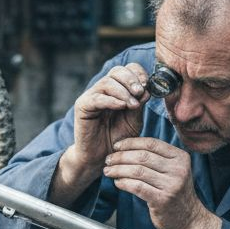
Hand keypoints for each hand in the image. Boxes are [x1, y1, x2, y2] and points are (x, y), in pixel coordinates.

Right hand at [56, 64, 150, 194]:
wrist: (102, 158)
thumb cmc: (118, 139)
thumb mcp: (134, 120)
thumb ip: (139, 104)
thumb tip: (147, 88)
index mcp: (118, 89)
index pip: (127, 69)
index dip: (138, 73)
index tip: (147, 85)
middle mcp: (103, 90)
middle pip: (117, 71)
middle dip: (131, 80)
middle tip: (140, 92)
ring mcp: (91, 96)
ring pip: (107, 82)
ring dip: (123, 91)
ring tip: (133, 105)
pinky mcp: (82, 106)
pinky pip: (97, 98)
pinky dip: (111, 100)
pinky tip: (122, 107)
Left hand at [104, 137, 220, 228]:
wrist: (188, 220)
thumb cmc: (174, 194)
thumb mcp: (173, 171)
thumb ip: (157, 158)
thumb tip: (126, 147)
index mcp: (180, 158)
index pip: (151, 143)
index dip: (131, 142)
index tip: (116, 146)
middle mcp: (178, 169)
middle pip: (142, 156)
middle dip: (121, 156)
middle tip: (108, 159)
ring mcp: (171, 185)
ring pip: (137, 171)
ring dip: (119, 170)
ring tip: (108, 171)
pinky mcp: (162, 200)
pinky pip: (137, 187)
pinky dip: (124, 183)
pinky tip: (117, 183)